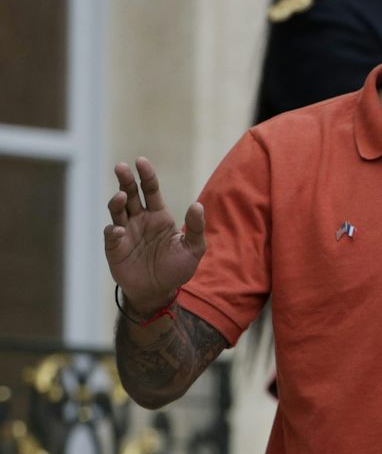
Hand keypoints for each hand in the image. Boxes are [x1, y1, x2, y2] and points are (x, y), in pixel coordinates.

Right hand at [104, 158, 204, 312]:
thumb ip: (196, 228)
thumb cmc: (177, 268)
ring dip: (117, 201)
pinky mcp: (115, 248)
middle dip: (125, 180)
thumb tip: (197, 205)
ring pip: (117, 210)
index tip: (141, 161)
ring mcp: (125, 232)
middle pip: (130, 194)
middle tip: (121, 167)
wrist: (159, 291)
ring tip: (122, 196)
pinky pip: (111, 235)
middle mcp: (139, 220)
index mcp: (159, 216)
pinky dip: (114, 231)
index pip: (150, 190)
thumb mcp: (194, 249)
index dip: (146, 175)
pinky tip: (120, 230)